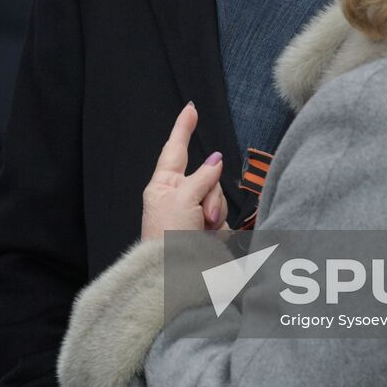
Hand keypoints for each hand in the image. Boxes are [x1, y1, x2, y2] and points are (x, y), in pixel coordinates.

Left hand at [141, 102, 229, 240]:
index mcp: (162, 186)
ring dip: (216, 212)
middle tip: (202, 216)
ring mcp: (195, 214)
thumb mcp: (182, 200)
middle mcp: (179, 197)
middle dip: (210, 193)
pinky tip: (210, 241)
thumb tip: (216, 160)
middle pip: (207, 175)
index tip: (190, 109)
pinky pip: (225, 216)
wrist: (177, 278)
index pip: (175, 150)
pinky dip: (221, 227)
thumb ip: (202, 177)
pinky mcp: (209, 230)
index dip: (183, 128)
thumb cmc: (168, 239)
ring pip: (219, 196)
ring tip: (203, 231)